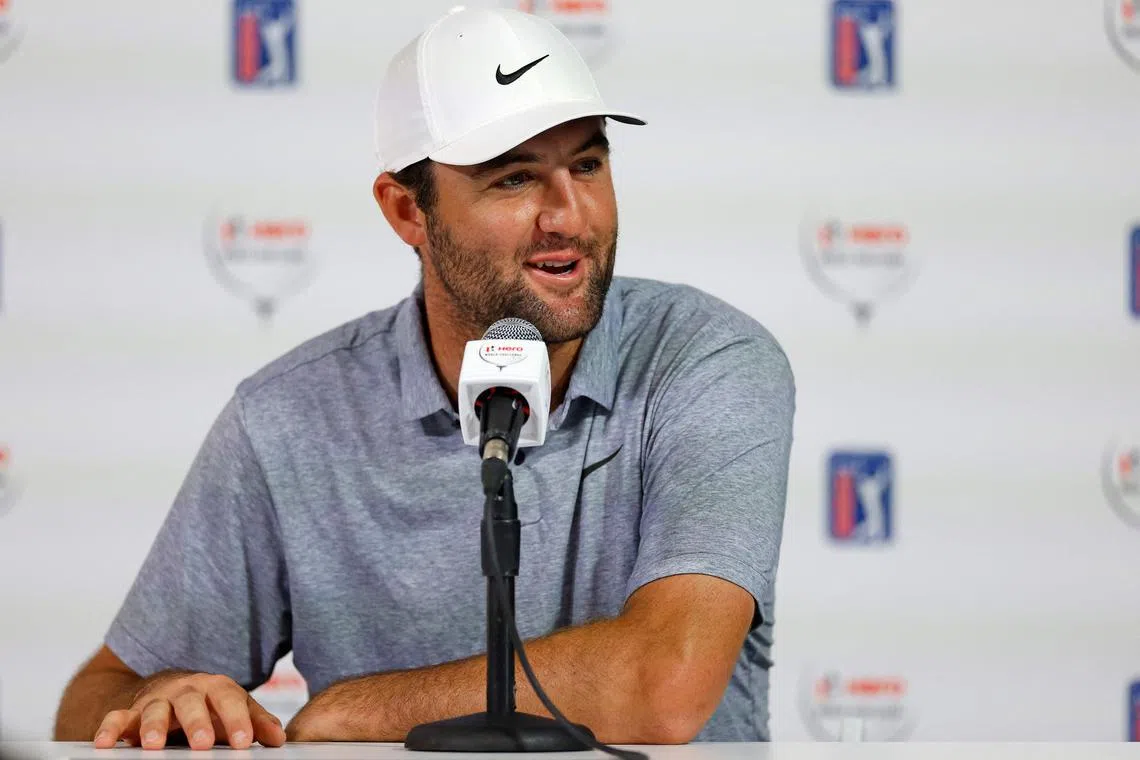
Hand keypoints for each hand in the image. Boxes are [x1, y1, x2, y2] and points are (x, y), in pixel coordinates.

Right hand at [93, 671, 286, 749]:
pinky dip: (109, 727)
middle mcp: (186, 690)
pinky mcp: (131, 712)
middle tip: (203, 743)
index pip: (230, 700)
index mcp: (216, 688)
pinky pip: (117, 717)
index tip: (245, 742)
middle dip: (197, 722)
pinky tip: (106, 742)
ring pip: (154, 708)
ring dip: (153, 725)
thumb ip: (256, 722)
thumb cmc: (209, 704)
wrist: (172, 688)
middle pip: (191, 701)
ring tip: (154, 745)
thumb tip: (279, 739)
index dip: (238, 721)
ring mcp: (157, 700)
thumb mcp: (235, 708)